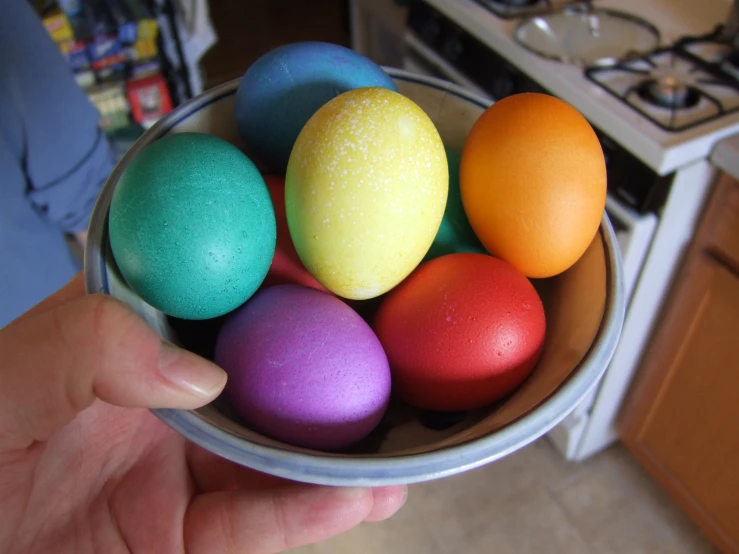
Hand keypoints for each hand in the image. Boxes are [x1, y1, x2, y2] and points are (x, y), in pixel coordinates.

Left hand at [0, 274, 405, 552]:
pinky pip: (258, 524)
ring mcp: (187, 467)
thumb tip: (202, 374)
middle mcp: (172, 398)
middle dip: (333, 359)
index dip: (277, 272)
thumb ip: (86, 348)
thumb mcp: (9, 382)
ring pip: (280, 452)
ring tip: (402, 440)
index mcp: (131, 339)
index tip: (334, 263)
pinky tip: (362, 496)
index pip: (217, 292)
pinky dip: (311, 512)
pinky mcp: (189, 535)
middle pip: (268, 371)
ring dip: (343, 448)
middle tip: (396, 349)